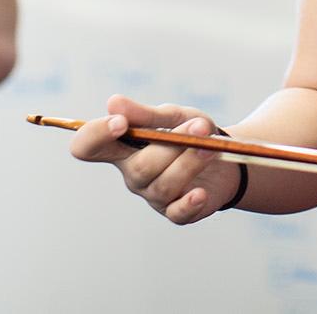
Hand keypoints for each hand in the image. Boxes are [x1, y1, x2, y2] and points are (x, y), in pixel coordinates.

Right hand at [68, 96, 242, 224]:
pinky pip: (177, 212)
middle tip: (200, 126)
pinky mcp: (177, 212)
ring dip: (190, 163)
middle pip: (139, 167)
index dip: (96, 136)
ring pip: (164, 185)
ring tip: (211, 146)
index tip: (120, 123)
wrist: (227, 156)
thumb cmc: (191, 133)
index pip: (89, 147)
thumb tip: (113, 103)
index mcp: (124, 147)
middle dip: (172, 147)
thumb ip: (145, 114)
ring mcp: (154, 195)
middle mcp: (133, 174)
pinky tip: (200, 193)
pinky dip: (189, 203)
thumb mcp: (173, 117)